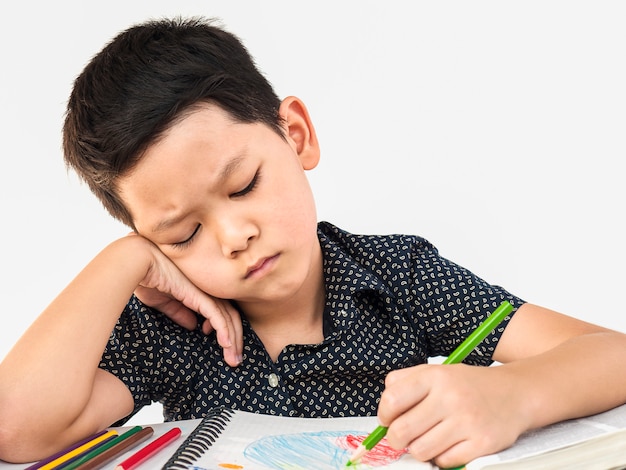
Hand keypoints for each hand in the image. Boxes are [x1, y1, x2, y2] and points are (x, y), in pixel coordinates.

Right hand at [134, 237, 242, 366]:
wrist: (142, 262)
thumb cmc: (149, 278)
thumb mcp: (164, 301)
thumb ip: (179, 312)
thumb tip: (192, 326)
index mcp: (201, 293)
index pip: (223, 313)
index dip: (226, 330)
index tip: (222, 345)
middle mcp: (208, 292)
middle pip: (232, 318)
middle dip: (235, 340)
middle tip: (235, 360)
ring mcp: (206, 293)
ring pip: (229, 320)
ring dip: (233, 342)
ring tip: (233, 360)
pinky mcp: (200, 296)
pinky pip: (219, 317)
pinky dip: (225, 332)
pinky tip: (226, 345)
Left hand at [377, 364, 526, 467]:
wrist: (515, 393)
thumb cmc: (468, 385)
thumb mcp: (437, 372)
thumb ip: (405, 382)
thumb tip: (383, 411)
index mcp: (435, 376)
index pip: (392, 400)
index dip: (384, 415)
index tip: (388, 419)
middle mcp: (451, 397)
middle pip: (402, 431)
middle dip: (396, 438)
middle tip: (402, 436)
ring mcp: (468, 421)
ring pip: (421, 450)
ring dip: (420, 449)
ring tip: (429, 438)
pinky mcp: (482, 443)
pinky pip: (444, 462)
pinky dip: (442, 457)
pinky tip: (449, 444)